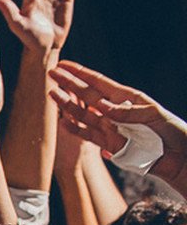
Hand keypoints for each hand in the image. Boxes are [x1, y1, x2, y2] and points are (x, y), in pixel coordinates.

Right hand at [50, 60, 186, 183]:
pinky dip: (76, 130)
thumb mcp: (155, 115)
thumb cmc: (172, 132)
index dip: (81, 73)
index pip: (99, 82)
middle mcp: (115, 111)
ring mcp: (111, 128)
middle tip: (51, 74)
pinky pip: (89, 136)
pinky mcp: (110, 145)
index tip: (64, 66)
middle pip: (87, 95)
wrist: (178, 158)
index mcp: (127, 98)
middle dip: (69, 84)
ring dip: (68, 104)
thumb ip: (128, 110)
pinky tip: (63, 122)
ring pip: (83, 114)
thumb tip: (102, 106)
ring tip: (52, 94)